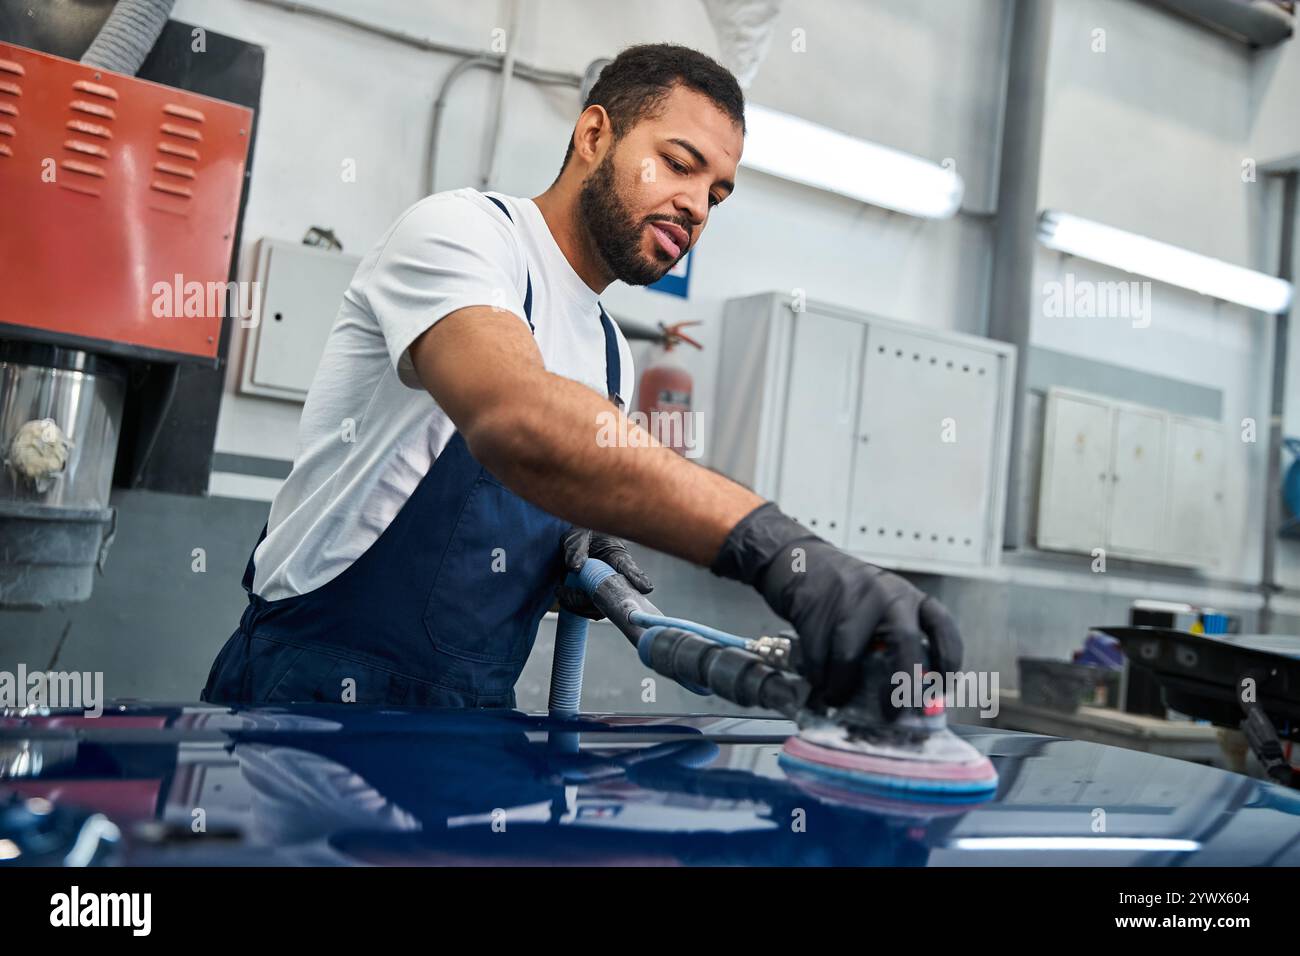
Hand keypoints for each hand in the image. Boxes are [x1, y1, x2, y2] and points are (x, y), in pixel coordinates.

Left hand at [556, 527, 653, 620]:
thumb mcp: (577, 536)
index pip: (629, 568)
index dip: (637, 578)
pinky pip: (590, 611)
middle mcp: (616, 576)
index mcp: (617, 556)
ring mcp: (607, 590)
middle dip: (596, 600)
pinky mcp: (595, 598)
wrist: (577, 543)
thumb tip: (575, 568)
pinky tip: (562, 595)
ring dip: (581, 605)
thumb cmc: (583, 535)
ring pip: (602, 608)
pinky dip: (575, 607)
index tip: (646, 588)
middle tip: (573, 593)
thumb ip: (576, 549)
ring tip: (562, 592)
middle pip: (616, 595)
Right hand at [710, 502, 961, 708]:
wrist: (801, 562)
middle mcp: (887, 595)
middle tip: (892, 712)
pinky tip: (818, 678)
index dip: (948, 663)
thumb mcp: (883, 608)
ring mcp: (851, 598)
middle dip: (900, 684)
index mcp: (909, 598)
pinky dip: (818, 676)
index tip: (941, 690)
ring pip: (850, 655)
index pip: (942, 629)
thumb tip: (906, 696)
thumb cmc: (848, 594)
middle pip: (904, 641)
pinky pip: (819, 655)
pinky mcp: (818, 607)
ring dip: (841, 686)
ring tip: (836, 697)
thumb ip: (896, 643)